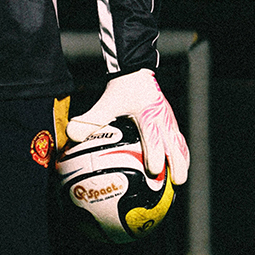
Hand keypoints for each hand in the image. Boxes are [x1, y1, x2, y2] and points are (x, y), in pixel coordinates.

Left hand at [63, 71, 189, 187]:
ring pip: (180, 143)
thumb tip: (71, 135)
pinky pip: (178, 140)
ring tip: (180, 181)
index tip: (153, 170)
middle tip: (177, 182)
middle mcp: (162, 118)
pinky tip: (177, 168)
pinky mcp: (170, 121)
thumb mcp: (105, 103)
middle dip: (178, 163)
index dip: (155, 154)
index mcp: (147, 115)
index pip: (153, 137)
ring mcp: (169, 120)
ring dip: (183, 161)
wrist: (135, 72)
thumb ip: (90, 120)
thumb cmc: (121, 90)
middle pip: (175, 144)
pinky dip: (181, 154)